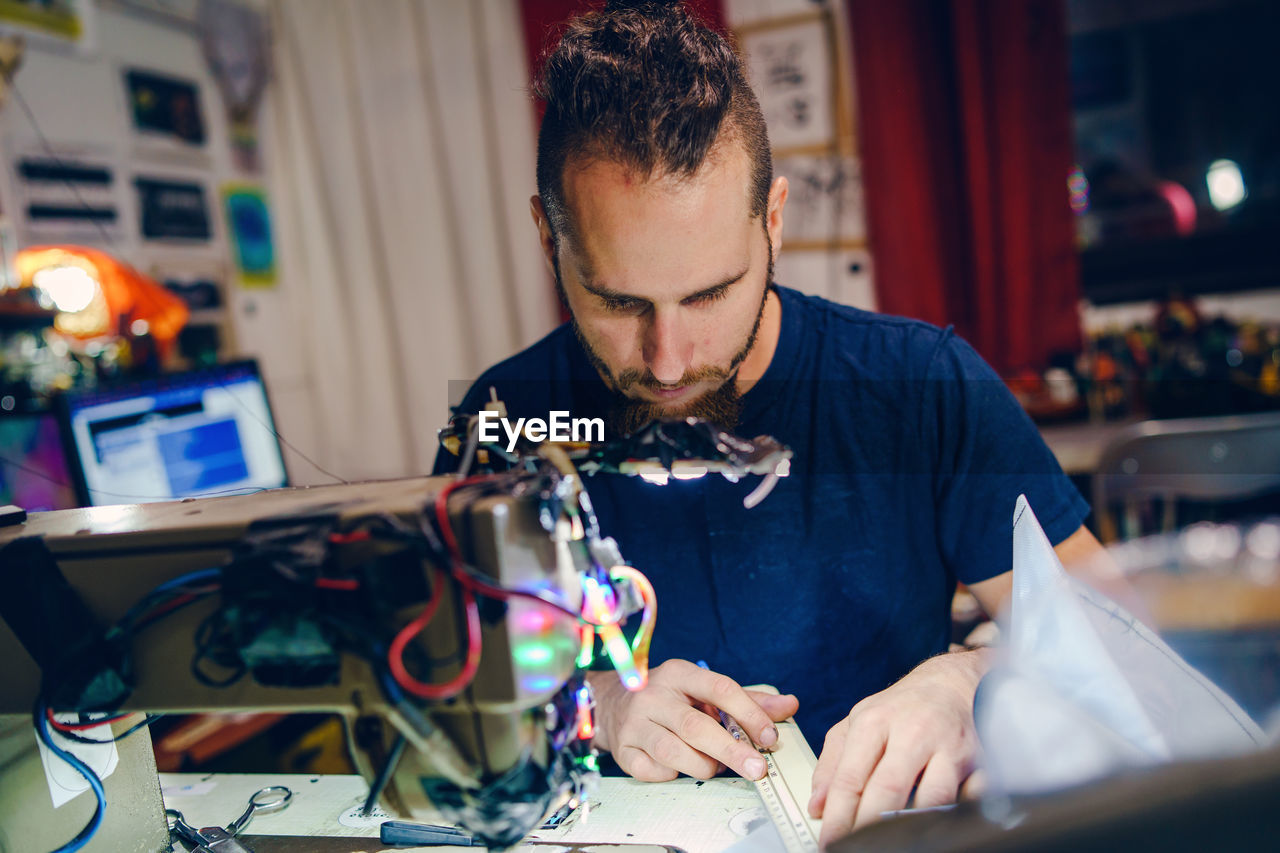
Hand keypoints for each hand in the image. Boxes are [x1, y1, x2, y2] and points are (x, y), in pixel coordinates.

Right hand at [587, 660, 798, 781]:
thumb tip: (790, 704)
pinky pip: (654, 771)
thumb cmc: (670, 698)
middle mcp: (654, 695)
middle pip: (696, 726)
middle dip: (732, 750)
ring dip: (703, 765)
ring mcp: (635, 722)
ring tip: (714, 766)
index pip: (719, 688)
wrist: (614, 704)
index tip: (769, 737)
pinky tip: (680, 767)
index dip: (748, 713)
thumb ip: (748, 699)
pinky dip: (673, 774)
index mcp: (679, 673)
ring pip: (674, 752)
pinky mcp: (623, 749)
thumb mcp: (706, 691)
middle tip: (757, 769)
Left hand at [808, 649, 986, 847]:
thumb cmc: (901, 709)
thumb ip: (832, 763)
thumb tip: (817, 805)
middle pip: (888, 790)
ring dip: (912, 825)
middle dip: (870, 827)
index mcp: (874, 722)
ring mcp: (949, 746)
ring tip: (894, 843)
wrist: (951, 683)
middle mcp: (912, 732)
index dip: (838, 816)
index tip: (830, 842)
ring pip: (932, 798)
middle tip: (857, 849)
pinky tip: (937, 828)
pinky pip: (971, 798)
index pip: (850, 778)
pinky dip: (954, 816)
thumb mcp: (857, 724)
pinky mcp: (981, 760)